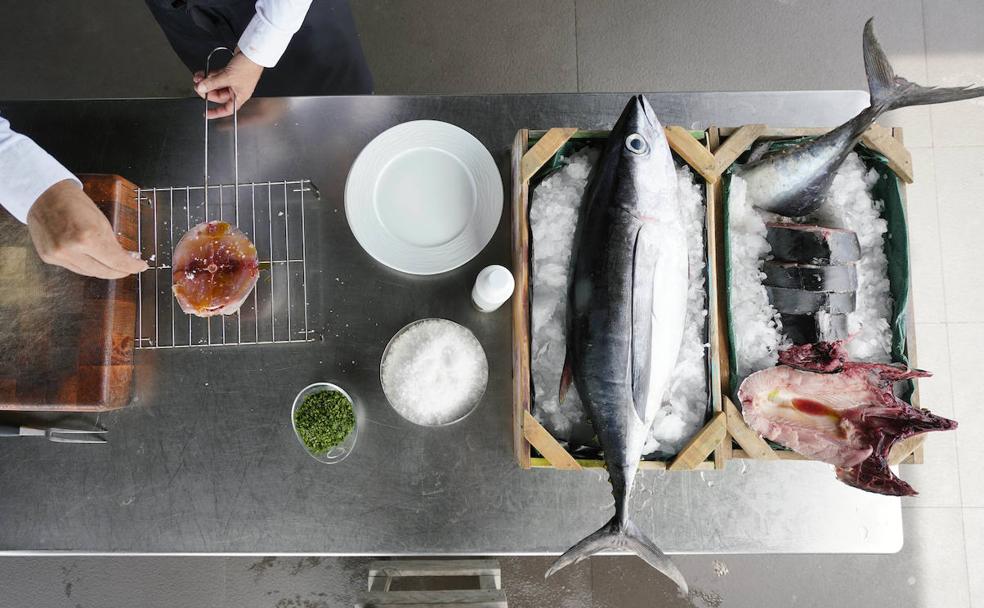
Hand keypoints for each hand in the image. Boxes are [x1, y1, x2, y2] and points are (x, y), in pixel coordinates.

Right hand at [26, 180, 147, 278]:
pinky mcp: (49, 258)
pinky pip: (74, 268)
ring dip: (104, 270)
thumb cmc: (75, 203)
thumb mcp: (101, 221)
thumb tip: (127, 258)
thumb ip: (113, 243)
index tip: (141, 266)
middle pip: (104, 271)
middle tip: (129, 268)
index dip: (132, 266)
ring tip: (114, 265)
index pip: (116, 261)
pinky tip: (95, 262)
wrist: (44, 195)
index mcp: (88, 237)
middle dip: (120, 271)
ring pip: (89, 272)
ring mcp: (58, 255)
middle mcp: (71, 249)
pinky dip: (87, 266)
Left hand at [194, 51, 263, 118]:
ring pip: (216, 84)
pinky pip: (217, 76)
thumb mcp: (227, 77)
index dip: (216, 112)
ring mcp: (232, 80)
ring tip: (198, 78)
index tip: (206, 113)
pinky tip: (203, 73)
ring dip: (206, 81)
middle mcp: (236, 90)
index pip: (227, 109)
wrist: (252, 53)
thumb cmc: (248, 67)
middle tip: (198, 86)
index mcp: (239, 96)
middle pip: (218, 95)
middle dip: (207, 91)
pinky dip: (209, 75)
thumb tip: (201, 88)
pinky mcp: (230, 71)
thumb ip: (212, 83)